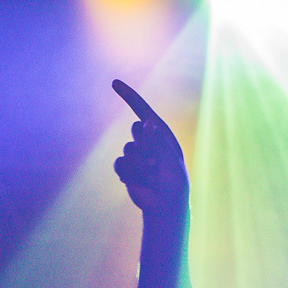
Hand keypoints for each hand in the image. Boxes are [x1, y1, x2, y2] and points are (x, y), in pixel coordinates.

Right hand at [112, 79, 188, 215]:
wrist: (164, 205)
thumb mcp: (169, 158)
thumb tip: (147, 121)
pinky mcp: (126, 168)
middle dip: (146, 146)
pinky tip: (136, 181)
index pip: (143, 110)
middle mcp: (147, 141)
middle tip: (157, 164)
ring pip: (127, 150)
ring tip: (151, 176)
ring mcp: (136, 154)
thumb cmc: (173, 181)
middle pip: (136, 130)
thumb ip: (157, 140)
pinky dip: (128, 173)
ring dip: (140, 165)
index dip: (128, 96)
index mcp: (161, 134)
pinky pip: (119, 163)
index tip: (114, 83)